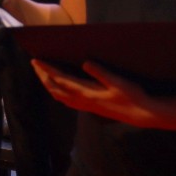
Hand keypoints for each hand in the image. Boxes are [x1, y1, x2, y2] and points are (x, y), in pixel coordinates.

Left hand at [32, 59, 157, 126]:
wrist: (141, 114)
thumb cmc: (131, 96)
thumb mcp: (118, 82)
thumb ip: (101, 73)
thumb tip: (85, 63)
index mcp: (87, 92)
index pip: (61, 79)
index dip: (47, 69)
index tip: (36, 60)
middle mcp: (83, 101)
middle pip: (55, 88)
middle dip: (43, 76)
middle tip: (35, 64)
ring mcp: (86, 106)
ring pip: (59, 96)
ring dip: (48, 85)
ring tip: (42, 75)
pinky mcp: (90, 108)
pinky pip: (67, 101)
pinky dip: (58, 93)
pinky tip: (60, 90)